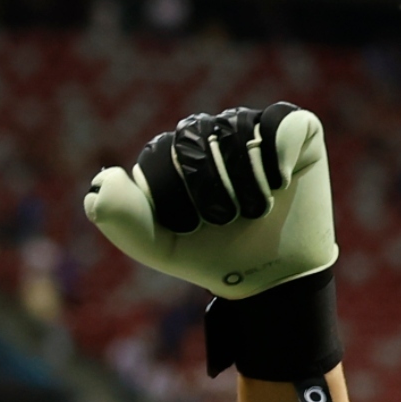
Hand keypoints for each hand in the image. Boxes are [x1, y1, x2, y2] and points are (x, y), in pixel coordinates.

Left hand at [85, 103, 334, 300]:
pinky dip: (276, 158)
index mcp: (174, 153)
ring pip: (236, 130)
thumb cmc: (212, 256)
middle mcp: (211, 132)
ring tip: (255, 210)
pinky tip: (279, 184)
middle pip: (194, 136)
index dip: (174, 195)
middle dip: (208, 190)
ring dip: (244, 183)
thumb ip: (121, 216)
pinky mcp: (297, 130)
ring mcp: (253, 128)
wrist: (270, 278)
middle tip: (224, 220)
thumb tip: (103, 179)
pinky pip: (282, 123)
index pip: (159, 152)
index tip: (191, 227)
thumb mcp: (158, 246)